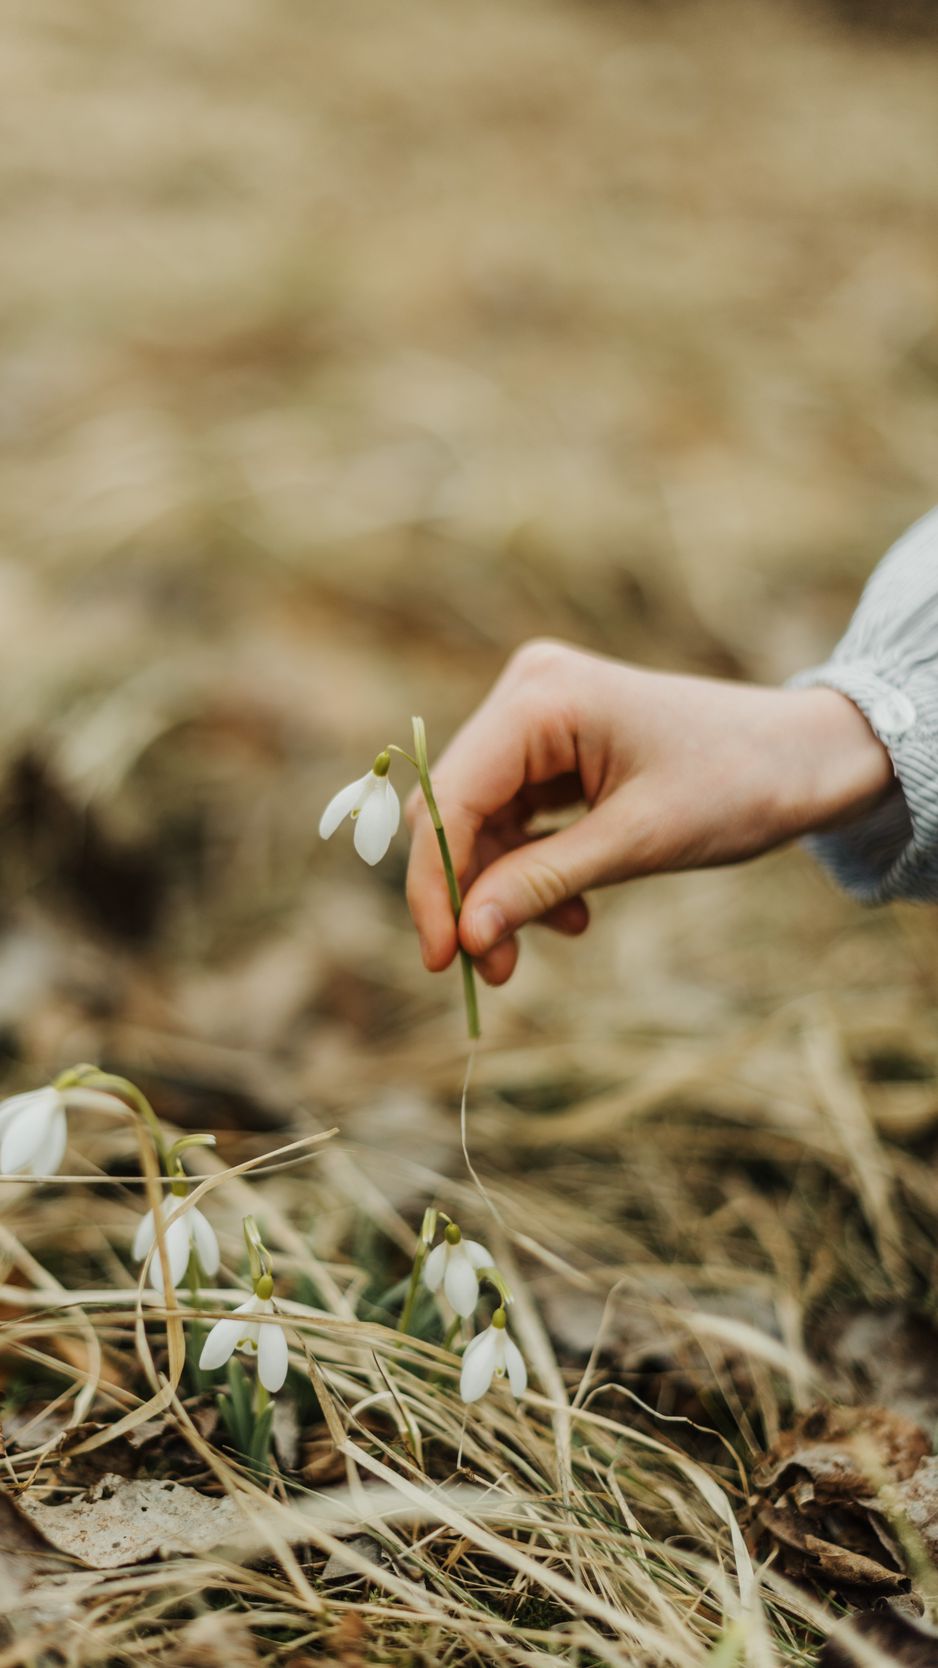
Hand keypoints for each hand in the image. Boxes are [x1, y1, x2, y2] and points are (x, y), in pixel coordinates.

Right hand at [405, 640, 892, 985]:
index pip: (450, 798)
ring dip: (498, 889)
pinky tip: (565, 911)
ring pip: (479, 818)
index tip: (440, 959)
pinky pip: (513, 813)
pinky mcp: (554, 743)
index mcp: (541, 697)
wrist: (805, 758)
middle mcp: (527, 692)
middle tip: (489, 968)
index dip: (436, 883)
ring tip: (528, 950)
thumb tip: (465, 937)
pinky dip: (528, 868)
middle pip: (454, 807)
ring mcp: (539, 714)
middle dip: (467, 892)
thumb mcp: (636, 843)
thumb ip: (540, 883)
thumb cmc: (736, 785)